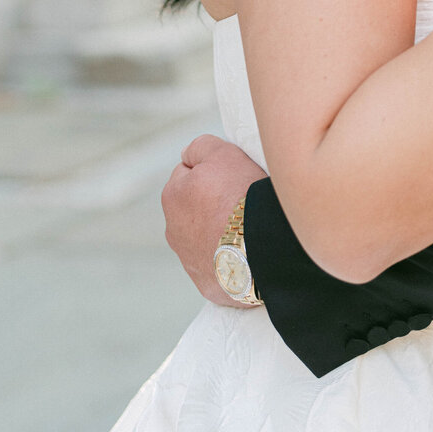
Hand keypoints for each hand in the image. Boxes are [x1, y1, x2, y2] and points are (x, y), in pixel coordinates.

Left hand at [162, 134, 266, 306]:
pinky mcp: (207, 284)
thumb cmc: (241, 197)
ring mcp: (189, 261)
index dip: (213, 171)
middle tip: (242, 200)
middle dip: (213, 203)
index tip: (233, 176)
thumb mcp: (223, 153)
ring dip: (221, 231)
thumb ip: (200, 147)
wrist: (260, 249)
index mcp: (172, 197)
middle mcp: (173, 231)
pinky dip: (230, 256)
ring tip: (248, 228)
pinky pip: (219, 263)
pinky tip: (248, 250)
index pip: (188, 173)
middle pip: (195, 207)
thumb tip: (188, 156)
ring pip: (205, 237)